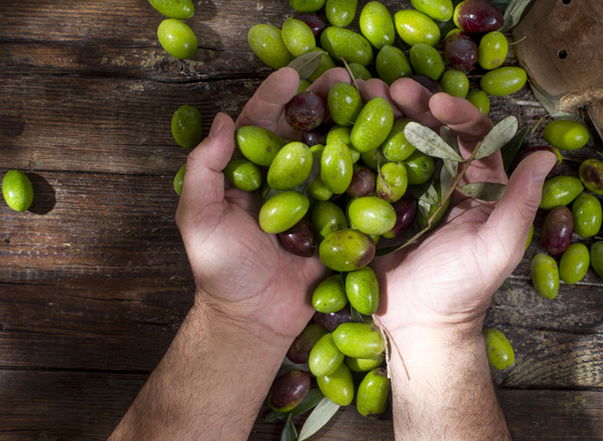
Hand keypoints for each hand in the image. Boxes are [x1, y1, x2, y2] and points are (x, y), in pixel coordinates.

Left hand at [175, 67, 349, 341]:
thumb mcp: (199, 219)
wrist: (256, 318)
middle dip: (326, 102)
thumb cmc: (221, 270)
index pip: (263, 125)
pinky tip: (392, 149)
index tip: (293, 73)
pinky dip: (374, 173)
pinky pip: (359, 195)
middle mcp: (286, 181)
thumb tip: (222, 121)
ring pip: (337, 156)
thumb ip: (204, 171)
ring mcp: (316, 201)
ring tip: (376, 103)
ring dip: (356, 127)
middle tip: (347, 77)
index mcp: (252, 173)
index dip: (276, 97)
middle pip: (307, 132)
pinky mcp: (340, 224)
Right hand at [373, 78, 556, 342]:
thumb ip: (521, 202)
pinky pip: (372, 171)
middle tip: (389, 87)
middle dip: (414, 105)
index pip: (473, 135)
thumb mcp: (499, 246)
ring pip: (401, 144)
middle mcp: (447, 181)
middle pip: (432, 131)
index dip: (458, 112)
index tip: (436, 101)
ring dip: (383, 117)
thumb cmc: (464, 289)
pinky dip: (360, 149)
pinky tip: (343, 130)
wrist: (420, 326)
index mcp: (481, 185)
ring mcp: (411, 193)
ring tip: (361, 94)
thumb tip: (547, 154)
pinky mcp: (381, 207)